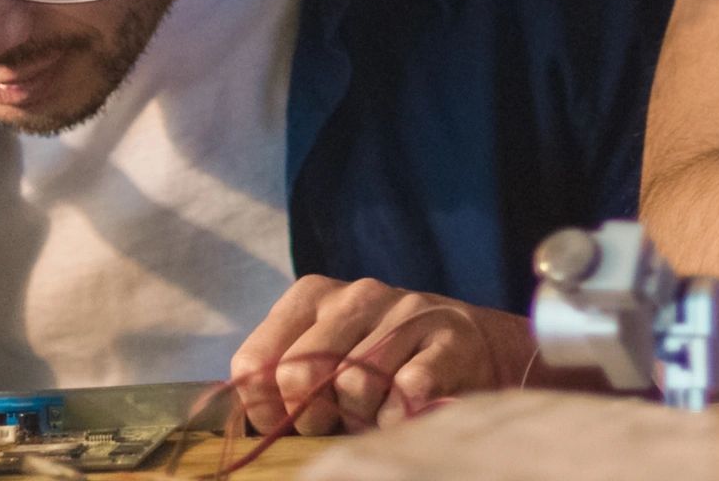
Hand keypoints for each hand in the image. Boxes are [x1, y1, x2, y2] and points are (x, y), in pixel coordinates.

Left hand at [229, 278, 532, 436]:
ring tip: (378, 411)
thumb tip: (243, 421)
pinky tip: (409, 409)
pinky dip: (402, 416)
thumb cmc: (383, 362)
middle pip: (299, 375)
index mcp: (312, 297)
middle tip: (336, 422)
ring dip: (363, 417)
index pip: (255, 361)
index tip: (287, 420)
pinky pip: (408, 391)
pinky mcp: (450, 338)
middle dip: (312, 417)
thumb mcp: (326, 358)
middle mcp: (356, 295)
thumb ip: (283, 379)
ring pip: (355, 386)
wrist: (474, 348)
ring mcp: (406, 312)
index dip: (263, 407)